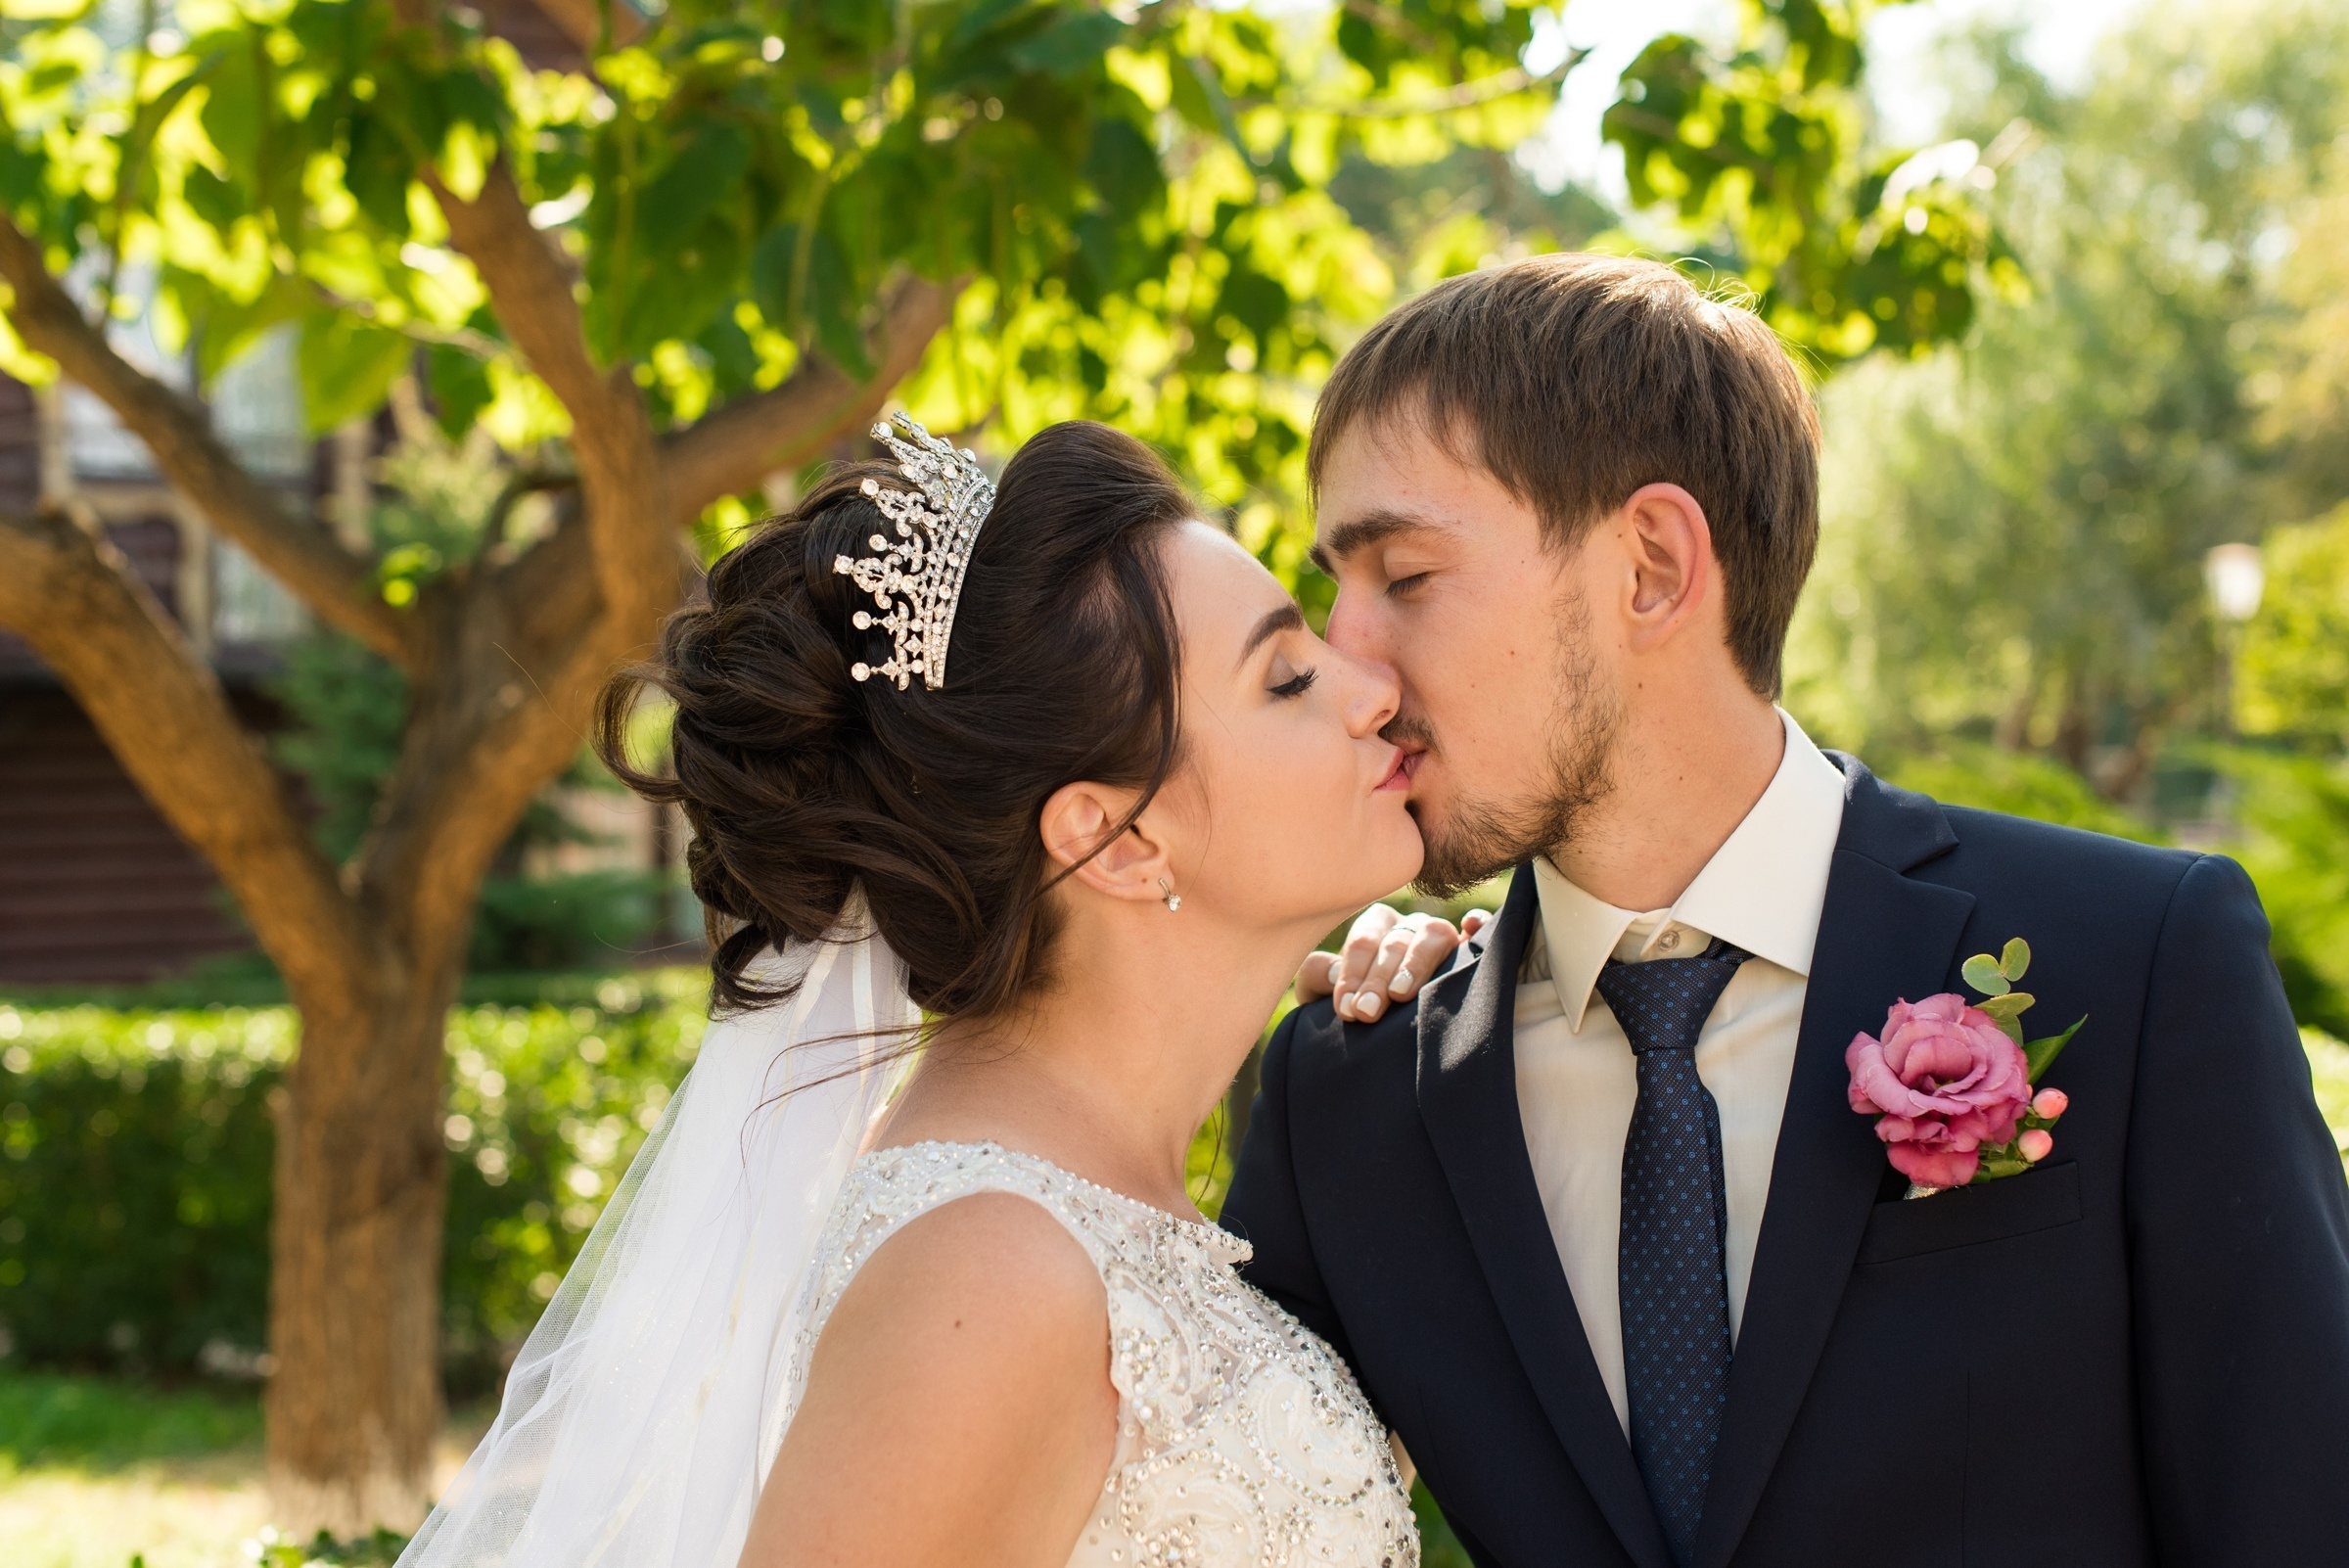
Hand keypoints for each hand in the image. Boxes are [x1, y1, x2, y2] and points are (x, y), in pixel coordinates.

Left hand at [1296, 905, 1490, 1021]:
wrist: (1380, 1030)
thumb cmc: (1353, 1005)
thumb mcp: (1324, 994)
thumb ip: (1319, 978)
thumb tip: (1335, 975)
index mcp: (1374, 927)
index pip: (1363, 943)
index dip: (1352, 975)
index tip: (1347, 1009)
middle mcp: (1409, 927)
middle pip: (1395, 942)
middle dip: (1378, 979)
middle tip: (1367, 1012)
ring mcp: (1441, 937)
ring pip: (1433, 934)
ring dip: (1416, 963)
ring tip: (1401, 993)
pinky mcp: (1470, 950)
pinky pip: (1478, 928)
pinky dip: (1478, 924)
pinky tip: (1471, 925)